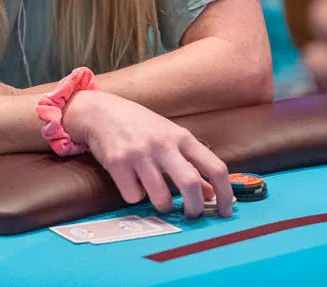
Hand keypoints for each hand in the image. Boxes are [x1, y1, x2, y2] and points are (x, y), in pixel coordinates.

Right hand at [64, 90, 231, 217]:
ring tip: (156, 195)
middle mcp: (162, 144)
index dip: (225, 193)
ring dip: (162, 206)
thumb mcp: (170, 138)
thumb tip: (211, 193)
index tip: (225, 210)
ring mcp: (139, 154)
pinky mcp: (117, 164)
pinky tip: (131, 181)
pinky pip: (134, 197)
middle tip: (192, 214)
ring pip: (160, 198)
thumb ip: (191, 164)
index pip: (215, 167)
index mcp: (181, 137)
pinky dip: (135, 195)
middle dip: (195, 208)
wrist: (100, 111)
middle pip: (190, 185)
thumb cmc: (140, 126)